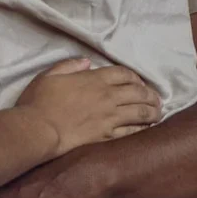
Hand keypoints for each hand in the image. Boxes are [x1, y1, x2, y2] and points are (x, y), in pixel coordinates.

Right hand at [17, 59, 161, 157]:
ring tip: (158, 113)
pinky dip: (142, 128)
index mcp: (94, 79)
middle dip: (151, 95)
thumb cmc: (39, 101)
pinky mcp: (107, 136)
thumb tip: (86, 62)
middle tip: (156, 99)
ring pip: (140, 112)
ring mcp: (109, 117)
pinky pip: (131, 131)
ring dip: (153, 111)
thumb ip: (69, 66)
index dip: (135, 77)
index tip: (138, 83)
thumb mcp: (50, 75)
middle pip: (138, 92)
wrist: (38, 130)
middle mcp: (107, 97)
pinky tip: (147, 128)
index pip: (124, 74)